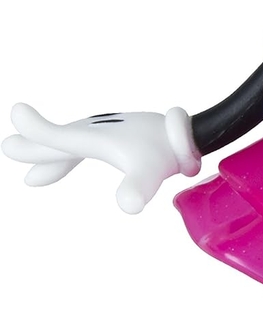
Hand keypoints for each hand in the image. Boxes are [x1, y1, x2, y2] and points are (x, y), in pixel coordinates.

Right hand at [2, 103, 199, 213]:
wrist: (187, 134)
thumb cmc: (166, 152)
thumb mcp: (150, 172)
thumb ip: (138, 186)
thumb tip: (128, 206)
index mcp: (94, 140)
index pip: (59, 138)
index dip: (36, 131)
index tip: (17, 113)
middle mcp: (95, 132)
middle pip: (58, 140)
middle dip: (35, 146)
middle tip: (10, 148)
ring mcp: (104, 132)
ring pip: (69, 143)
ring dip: (49, 154)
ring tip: (33, 179)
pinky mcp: (115, 136)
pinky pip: (82, 145)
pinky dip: (67, 155)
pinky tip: (66, 168)